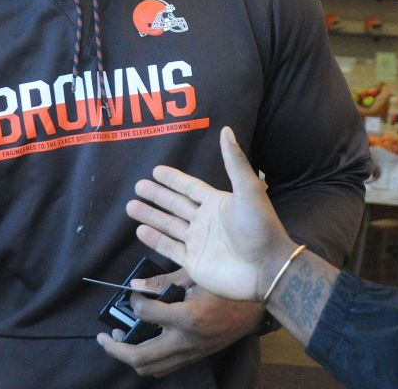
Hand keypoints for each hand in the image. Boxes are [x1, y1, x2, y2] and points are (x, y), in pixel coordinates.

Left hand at [96, 268, 263, 376]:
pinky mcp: (195, 356)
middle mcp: (187, 341)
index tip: (133, 293)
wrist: (256, 308)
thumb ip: (164, 281)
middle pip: (140, 357)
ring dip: (129, 357)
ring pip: (151, 368)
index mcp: (188, 317)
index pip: (145, 315)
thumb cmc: (227, 286)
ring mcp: (191, 353)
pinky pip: (165, 367)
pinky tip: (142, 344)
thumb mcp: (196, 275)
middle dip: (115, 349)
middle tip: (103, 336)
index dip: (133, 302)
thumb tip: (136, 285)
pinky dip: (148, 360)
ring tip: (118, 340)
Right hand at [126, 126, 298, 302]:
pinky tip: (140, 230)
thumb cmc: (260, 227)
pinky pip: (169, 248)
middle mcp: (205, 221)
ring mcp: (198, 242)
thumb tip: (226, 130)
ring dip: (150, 216)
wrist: (266, 267)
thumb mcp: (248, 189)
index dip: (173, 179)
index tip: (156, 170)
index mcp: (217, 203)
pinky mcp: (193, 262)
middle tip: (137, 186)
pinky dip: (155, 240)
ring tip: (131, 207)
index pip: (189, 187)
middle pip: (175, 204)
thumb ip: (234, 161)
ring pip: (168, 225)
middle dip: (157, 195)